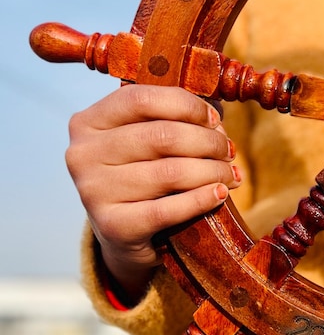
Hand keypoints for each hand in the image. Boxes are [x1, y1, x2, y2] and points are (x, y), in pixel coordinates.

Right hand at [66, 85, 240, 296]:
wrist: (122, 235)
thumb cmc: (141, 176)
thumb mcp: (145, 141)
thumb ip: (172, 118)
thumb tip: (215, 112)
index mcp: (88, 122)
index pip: (141, 99)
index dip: (187, 106)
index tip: (214, 120)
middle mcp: (83, 154)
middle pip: (162, 136)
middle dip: (207, 142)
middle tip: (229, 151)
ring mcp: (94, 192)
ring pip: (170, 172)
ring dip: (212, 171)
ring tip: (231, 174)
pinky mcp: (113, 227)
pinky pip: (169, 209)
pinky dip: (201, 199)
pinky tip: (219, 194)